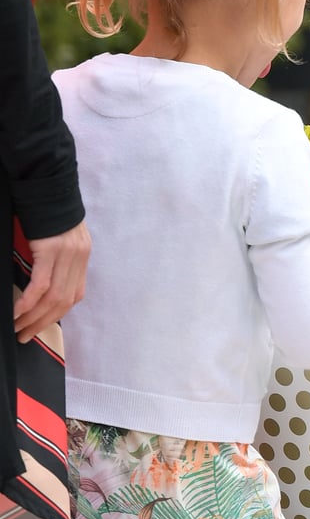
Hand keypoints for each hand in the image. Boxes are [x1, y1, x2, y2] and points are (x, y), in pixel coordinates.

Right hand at [14, 221, 90, 342]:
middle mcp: (79, 258)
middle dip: (43, 323)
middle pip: (64, 302)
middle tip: (25, 335)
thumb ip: (57, 261)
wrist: (47, 183)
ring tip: (18, 328)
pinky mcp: (51, 249)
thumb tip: (43, 285)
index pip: (74, 295)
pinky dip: (29, 301)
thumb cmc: (47, 211)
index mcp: (82, 257)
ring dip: (33, 317)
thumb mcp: (59, 239)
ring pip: (52, 297)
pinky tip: (18, 312)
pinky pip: (40, 283)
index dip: (57, 314)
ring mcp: (67, 254)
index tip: (42, 326)